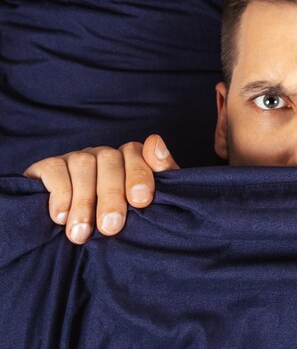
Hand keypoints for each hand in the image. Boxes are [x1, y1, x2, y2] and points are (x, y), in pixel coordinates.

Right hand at [22, 134, 178, 243]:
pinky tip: (61, 217)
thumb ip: (162, 172)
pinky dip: (59, 194)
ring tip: (82, 233)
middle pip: (110, 160)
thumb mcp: (147, 202)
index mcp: (129, 159)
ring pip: (83, 164)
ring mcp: (76, 158)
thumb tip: (155, 141)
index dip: (139, 175)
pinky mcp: (48, 167)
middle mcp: (103, 155)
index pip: (136, 154)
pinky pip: (54, 169)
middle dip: (111, 195)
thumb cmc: (124, 221)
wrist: (82, 240)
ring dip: (84, 201)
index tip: (141, 201)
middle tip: (111, 227)